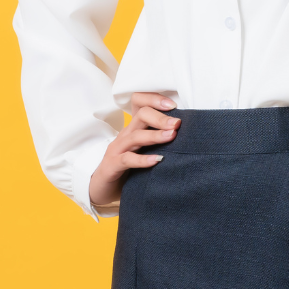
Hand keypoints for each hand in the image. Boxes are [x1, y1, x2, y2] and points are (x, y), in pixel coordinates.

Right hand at [89, 92, 177, 209]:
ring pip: (136, 136)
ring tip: (172, 136)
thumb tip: (187, 135)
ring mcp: (117, 149)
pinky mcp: (113, 165)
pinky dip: (143, 159)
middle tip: (177, 124)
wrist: (101, 189)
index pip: (140, 103)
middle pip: (141, 115)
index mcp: (133, 128)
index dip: (155, 99)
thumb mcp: (144, 151)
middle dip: (160, 117)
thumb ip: (159, 142)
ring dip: (155, 135)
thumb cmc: (128, 169)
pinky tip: (157, 160)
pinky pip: (127, 159)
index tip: (173, 105)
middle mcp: (125, 135)